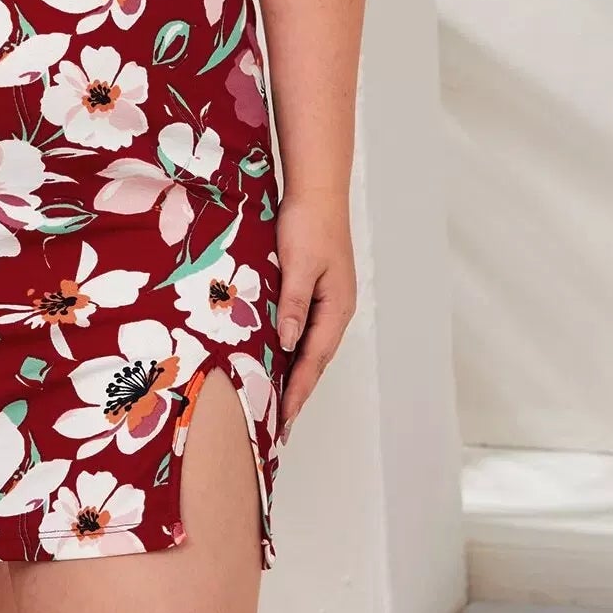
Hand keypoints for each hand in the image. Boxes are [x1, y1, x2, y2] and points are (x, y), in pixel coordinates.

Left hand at [273, 188, 356, 444]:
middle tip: (279, 423)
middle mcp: (335, 308)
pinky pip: (304, 327)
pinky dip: (291, 347)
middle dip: (297, 390)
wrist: (317, 189)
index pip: (314, 359)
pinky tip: (277, 355)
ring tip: (276, 399)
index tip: (283, 419)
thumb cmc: (309, 223)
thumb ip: (293, 305)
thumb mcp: (298, 264)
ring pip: (309, 345)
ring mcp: (327, 299)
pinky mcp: (316, 287)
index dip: (297, 390)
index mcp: (336, 307)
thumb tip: (288, 345)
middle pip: (315, 359)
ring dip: (294, 371)